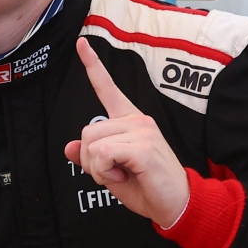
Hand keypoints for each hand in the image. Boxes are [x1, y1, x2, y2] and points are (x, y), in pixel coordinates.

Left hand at [64, 38, 188, 227]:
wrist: (177, 205)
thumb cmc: (147, 186)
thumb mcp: (111, 171)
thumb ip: (91, 156)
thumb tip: (70, 147)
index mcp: (130, 122)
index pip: (108, 89)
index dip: (93, 65)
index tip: (80, 43)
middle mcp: (137, 120)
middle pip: (87, 131)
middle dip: (89, 158)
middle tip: (112, 171)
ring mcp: (142, 131)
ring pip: (91, 143)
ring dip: (97, 167)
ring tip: (121, 173)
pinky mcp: (143, 146)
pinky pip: (102, 155)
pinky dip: (104, 171)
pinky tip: (124, 175)